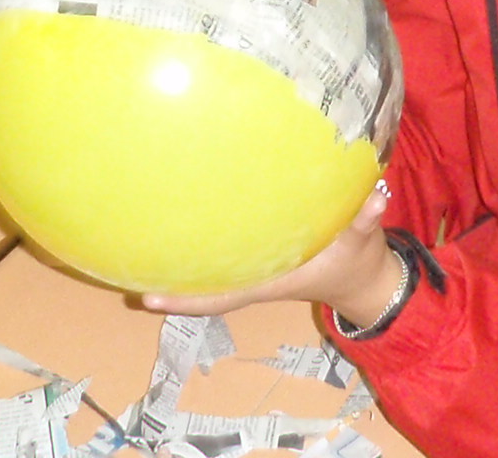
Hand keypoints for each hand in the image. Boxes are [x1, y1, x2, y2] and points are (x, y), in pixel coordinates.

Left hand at [143, 186, 401, 321]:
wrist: (365, 276)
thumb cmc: (357, 259)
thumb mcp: (363, 240)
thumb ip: (365, 220)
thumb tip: (373, 199)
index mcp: (271, 279)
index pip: (221, 295)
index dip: (186, 298)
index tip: (147, 298)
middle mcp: (255, 274)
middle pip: (203, 284)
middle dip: (169, 279)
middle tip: (123, 264)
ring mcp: (256, 265)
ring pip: (211, 267)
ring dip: (180, 257)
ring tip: (139, 238)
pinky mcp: (262, 251)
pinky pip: (225, 247)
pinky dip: (203, 236)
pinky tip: (184, 212)